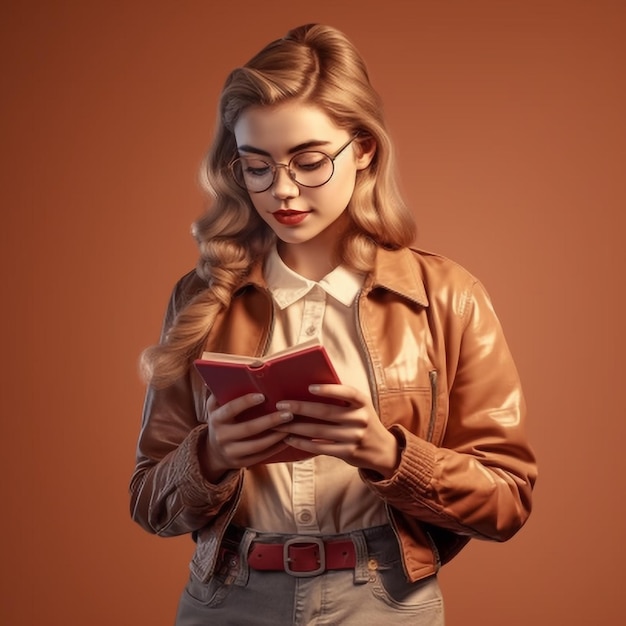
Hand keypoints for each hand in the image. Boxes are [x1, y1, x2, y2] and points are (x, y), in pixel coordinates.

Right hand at [200, 392, 293, 481]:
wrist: (214, 451)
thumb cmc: (221, 419)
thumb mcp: (216, 406)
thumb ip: (223, 391)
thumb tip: (237, 371)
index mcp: (216, 418)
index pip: (231, 409)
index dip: (246, 402)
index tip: (263, 395)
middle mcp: (221, 436)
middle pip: (249, 429)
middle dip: (270, 421)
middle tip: (288, 413)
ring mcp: (231, 452)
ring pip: (257, 445)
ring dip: (276, 435)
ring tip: (291, 425)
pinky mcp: (241, 464)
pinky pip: (261, 456)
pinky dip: (276, 448)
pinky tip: (287, 438)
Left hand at [274, 384, 399, 477]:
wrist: (382, 450)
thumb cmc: (363, 422)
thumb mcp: (360, 407)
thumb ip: (342, 399)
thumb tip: (308, 389)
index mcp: (362, 402)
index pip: (347, 392)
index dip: (329, 389)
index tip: (309, 387)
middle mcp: (360, 418)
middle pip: (325, 412)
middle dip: (300, 408)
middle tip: (280, 405)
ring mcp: (354, 437)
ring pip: (318, 431)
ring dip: (295, 427)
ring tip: (278, 423)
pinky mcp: (347, 452)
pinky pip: (320, 447)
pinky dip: (302, 443)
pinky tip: (289, 438)